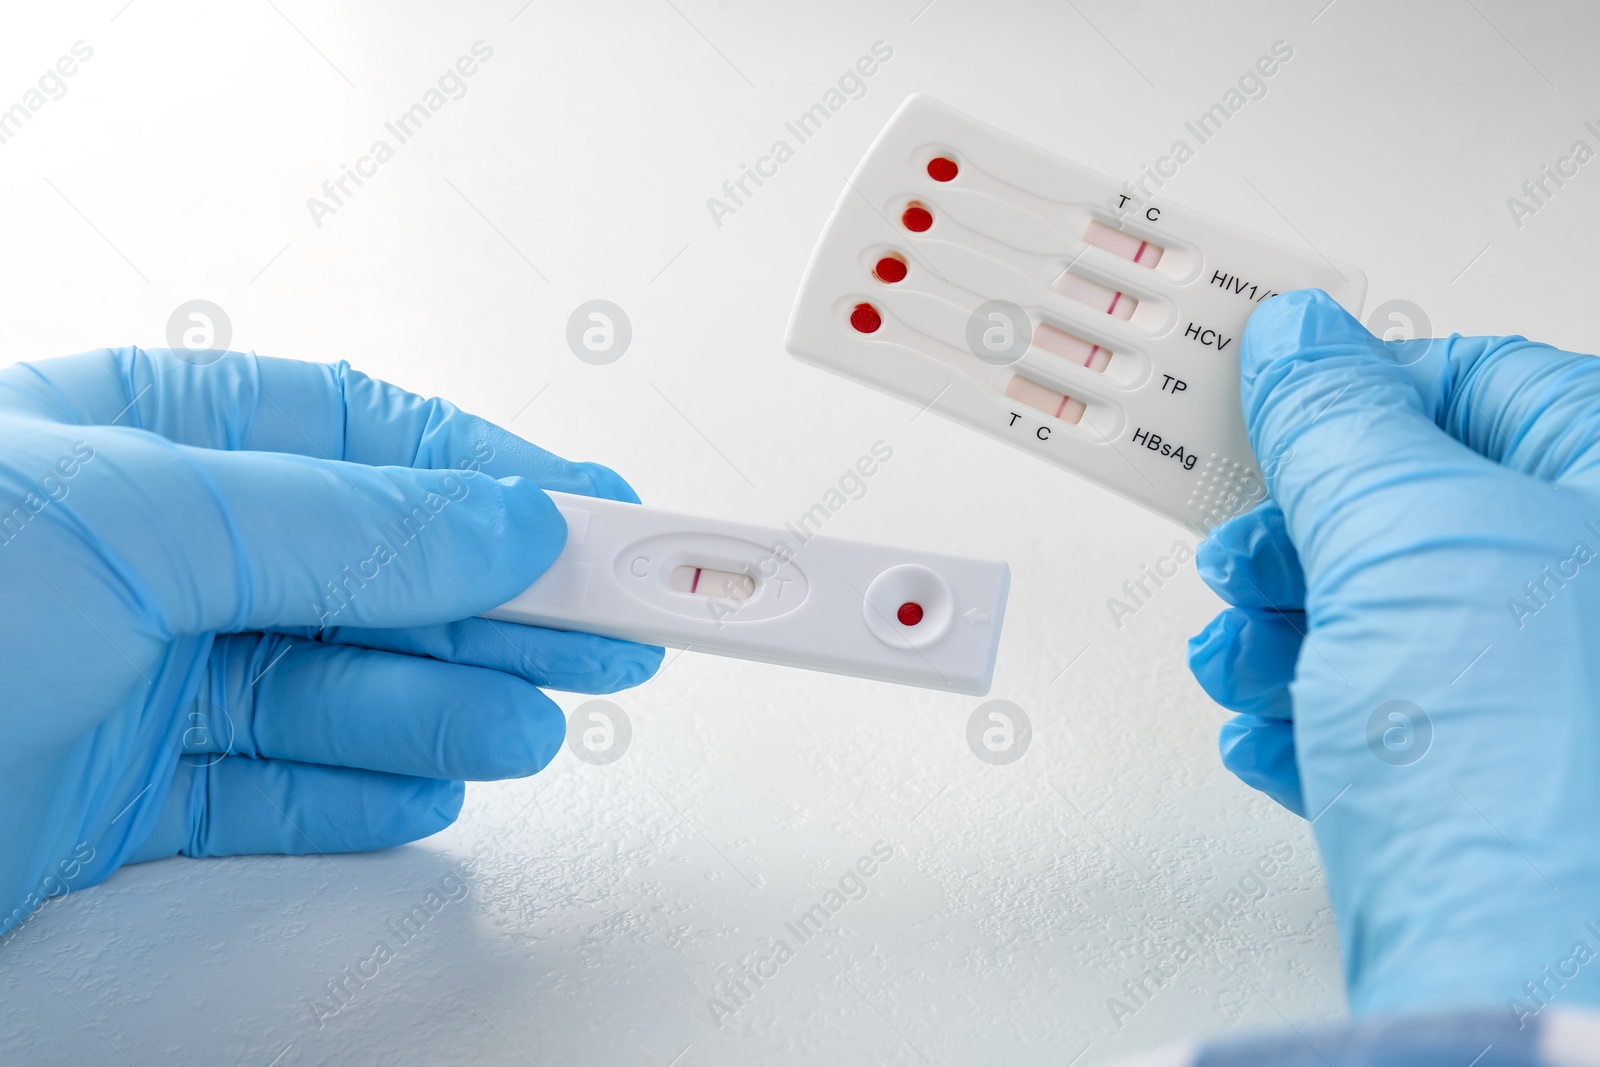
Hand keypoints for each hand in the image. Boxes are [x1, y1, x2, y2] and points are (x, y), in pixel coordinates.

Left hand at [0, 348, 660, 937]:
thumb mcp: (135, 524)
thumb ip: (342, 526)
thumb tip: (499, 522)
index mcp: (148, 441)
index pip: (376, 443)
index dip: (508, 477)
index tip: (614, 516)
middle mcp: (147, 558)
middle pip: (377, 574)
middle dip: (505, 604)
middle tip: (619, 630)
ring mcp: (132, 682)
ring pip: (340, 689)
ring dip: (452, 706)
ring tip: (542, 718)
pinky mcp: (112, 803)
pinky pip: (273, 791)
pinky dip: (362, 792)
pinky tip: (433, 781)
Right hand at [1187, 290, 1599, 1015]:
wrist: (1528, 1002)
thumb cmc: (1536, 779)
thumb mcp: (1411, 540)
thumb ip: (1342, 423)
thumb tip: (1300, 337)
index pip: (1480, 385)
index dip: (1356, 390)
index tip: (1262, 403)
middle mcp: (1590, 602)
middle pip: (1417, 511)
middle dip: (1302, 537)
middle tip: (1242, 556)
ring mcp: (1547, 705)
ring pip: (1385, 621)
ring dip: (1284, 635)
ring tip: (1242, 663)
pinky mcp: (1490, 799)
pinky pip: (1380, 723)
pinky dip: (1306, 718)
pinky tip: (1273, 734)